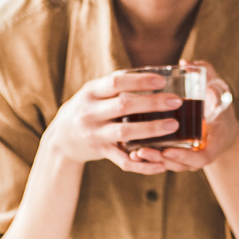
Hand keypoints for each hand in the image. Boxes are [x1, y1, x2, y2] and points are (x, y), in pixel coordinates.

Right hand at [41, 70, 183, 173]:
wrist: (61, 139)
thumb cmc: (87, 109)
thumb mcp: (94, 93)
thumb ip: (116, 85)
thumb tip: (155, 73)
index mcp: (91, 92)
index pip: (116, 82)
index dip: (140, 81)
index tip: (162, 80)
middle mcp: (90, 112)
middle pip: (123, 106)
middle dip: (152, 103)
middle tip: (176, 101)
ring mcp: (95, 133)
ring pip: (124, 133)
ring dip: (151, 129)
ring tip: (173, 125)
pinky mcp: (100, 152)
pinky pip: (123, 160)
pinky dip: (142, 164)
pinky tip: (161, 164)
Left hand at [131, 62, 237, 170]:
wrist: (223, 127)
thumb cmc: (219, 105)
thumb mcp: (219, 89)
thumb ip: (207, 75)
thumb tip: (186, 63)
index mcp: (216, 141)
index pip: (203, 157)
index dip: (185, 156)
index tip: (168, 150)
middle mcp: (202, 153)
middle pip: (181, 165)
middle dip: (162, 160)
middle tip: (143, 150)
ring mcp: (190, 157)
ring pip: (171, 165)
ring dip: (153, 161)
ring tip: (135, 152)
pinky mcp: (180, 157)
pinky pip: (165, 163)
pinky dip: (151, 161)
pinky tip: (133, 153)